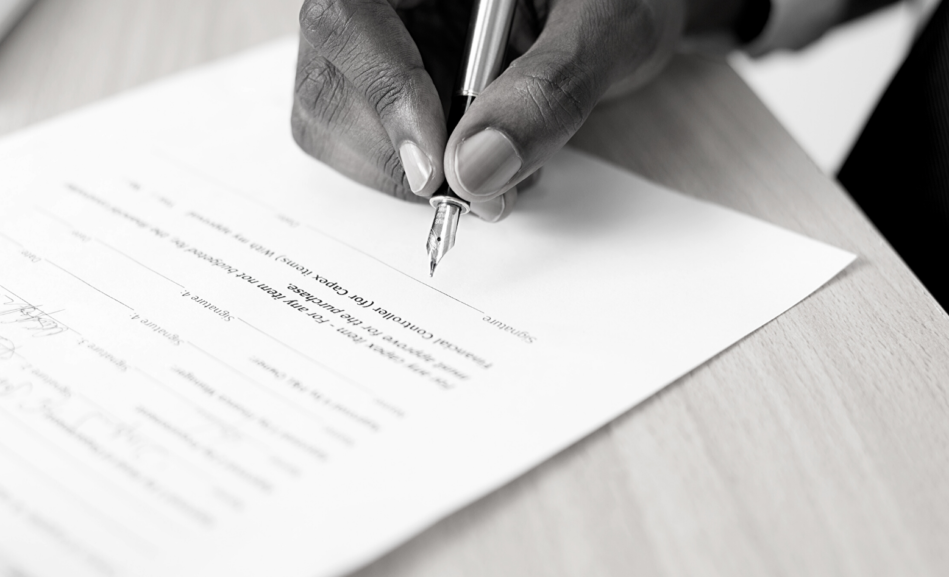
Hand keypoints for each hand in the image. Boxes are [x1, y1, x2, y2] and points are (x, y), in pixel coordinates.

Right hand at [291, 0, 735, 219]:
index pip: (345, 15)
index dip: (381, 93)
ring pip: (332, 123)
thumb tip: (477, 171)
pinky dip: (419, 179)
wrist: (623, 7)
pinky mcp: (384, 86)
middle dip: (398, 155)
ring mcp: (374, 43)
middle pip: (325, 81)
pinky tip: (480, 161)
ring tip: (497, 168)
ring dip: (410, 175)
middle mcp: (382, 2)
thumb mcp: (609, 26)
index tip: (435, 167)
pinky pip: (365, 146)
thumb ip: (549, 89)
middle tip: (481, 186)